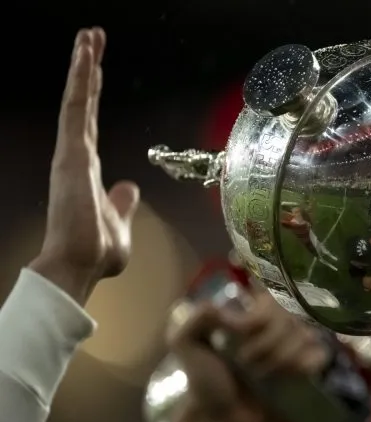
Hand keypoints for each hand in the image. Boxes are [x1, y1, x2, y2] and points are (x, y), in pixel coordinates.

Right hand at [32, 28, 138, 303]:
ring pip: (77, 100)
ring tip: (89, 36)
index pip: (90, 124)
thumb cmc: (97, 254)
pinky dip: (80, 81)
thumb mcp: (120, 224)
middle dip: (87, 70)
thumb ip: (123, 203)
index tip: (96, 69)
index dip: (92, 95)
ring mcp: (71, 153)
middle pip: (81, 104)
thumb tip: (129, 187)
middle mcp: (76, 157)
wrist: (80, 267)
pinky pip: (76, 108)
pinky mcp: (72, 154)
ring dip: (83, 67)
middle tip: (91, 38)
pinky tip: (84, 56)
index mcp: (87, 171)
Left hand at [166, 289, 330, 421]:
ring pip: (305, 335)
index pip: (269, 299)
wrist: (222, 419)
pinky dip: (304, 366)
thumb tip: (224, 311)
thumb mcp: (185, 345)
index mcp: (249, 313)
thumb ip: (193, 319)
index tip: (236, 334)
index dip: (257, 318)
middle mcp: (273, 324)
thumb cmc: (205, 381)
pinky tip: (287, 377)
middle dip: (265, 345)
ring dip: (280, 359)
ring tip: (261, 375)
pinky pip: (319, 354)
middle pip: (288, 318)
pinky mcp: (306, 368)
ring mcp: (293, 345)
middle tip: (245, 363)